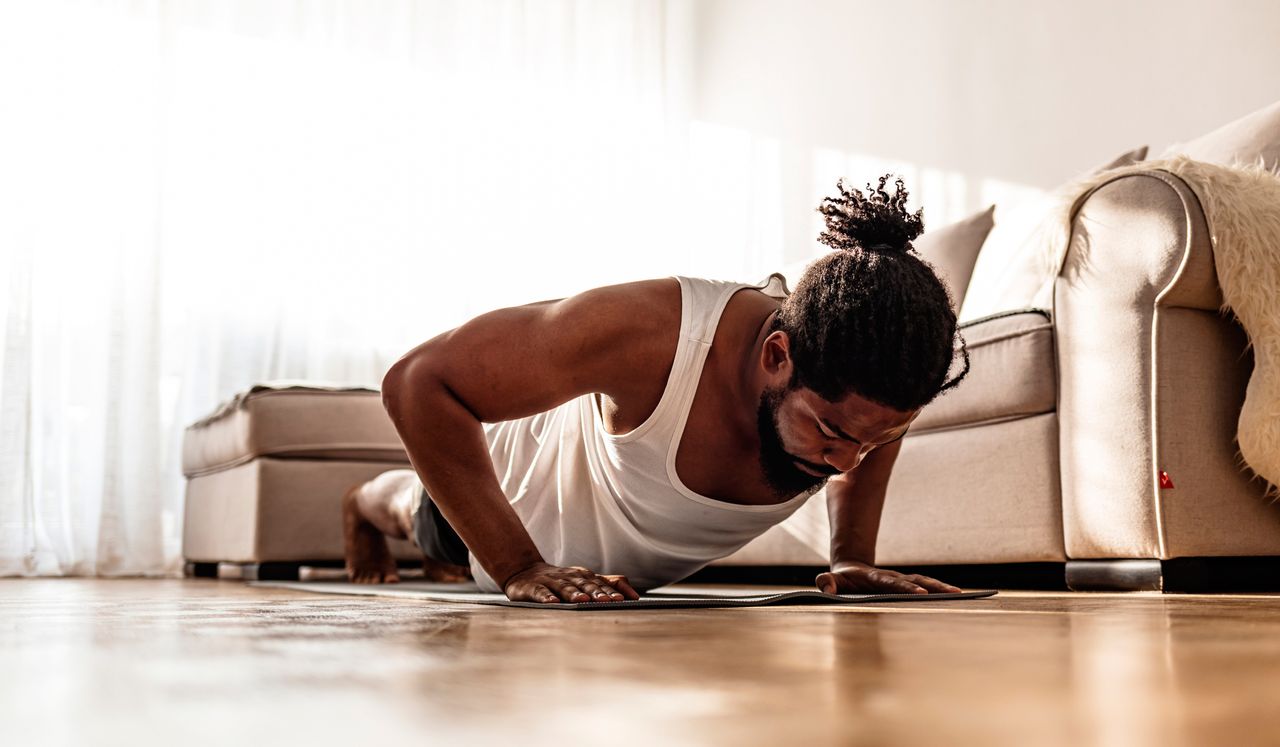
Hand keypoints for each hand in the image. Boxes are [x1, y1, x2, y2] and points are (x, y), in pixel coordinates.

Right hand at [503, 562, 640, 603]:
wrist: (524, 571)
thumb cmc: (561, 580)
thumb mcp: (584, 579)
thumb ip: (608, 584)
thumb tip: (634, 594)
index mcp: (582, 576)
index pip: (600, 583)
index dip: (612, 591)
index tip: (626, 599)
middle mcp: (569, 577)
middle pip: (585, 584)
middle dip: (597, 592)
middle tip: (609, 601)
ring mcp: (551, 581)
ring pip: (564, 587)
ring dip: (574, 594)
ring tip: (583, 601)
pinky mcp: (532, 588)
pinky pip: (540, 592)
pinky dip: (546, 597)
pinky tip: (552, 602)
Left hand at [815, 562, 961, 594]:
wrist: (850, 569)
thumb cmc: (840, 580)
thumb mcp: (830, 581)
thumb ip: (827, 583)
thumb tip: (827, 587)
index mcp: (875, 579)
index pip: (893, 583)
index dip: (906, 588)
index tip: (921, 594)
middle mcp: (893, 578)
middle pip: (916, 580)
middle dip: (934, 586)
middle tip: (954, 593)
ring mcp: (902, 581)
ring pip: (925, 582)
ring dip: (942, 588)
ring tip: (961, 594)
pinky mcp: (907, 586)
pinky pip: (926, 588)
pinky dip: (940, 592)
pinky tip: (956, 597)